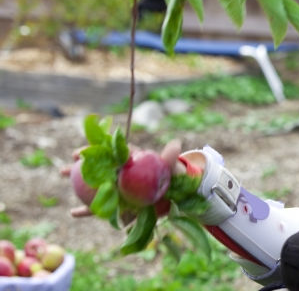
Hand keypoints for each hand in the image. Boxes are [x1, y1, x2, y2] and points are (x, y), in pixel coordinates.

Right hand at [60, 139, 186, 217]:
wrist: (176, 195)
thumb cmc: (172, 177)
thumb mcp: (172, 167)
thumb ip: (170, 157)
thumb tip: (176, 143)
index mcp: (131, 161)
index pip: (111, 154)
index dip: (96, 151)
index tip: (80, 152)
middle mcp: (121, 174)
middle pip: (98, 167)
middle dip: (81, 164)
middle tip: (65, 166)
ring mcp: (118, 189)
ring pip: (95, 186)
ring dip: (78, 183)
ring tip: (63, 176)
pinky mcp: (118, 205)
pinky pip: (100, 208)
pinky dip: (87, 211)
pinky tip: (72, 213)